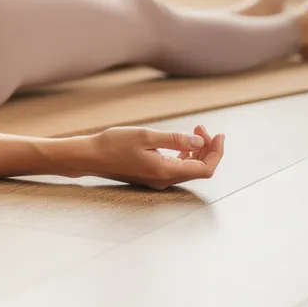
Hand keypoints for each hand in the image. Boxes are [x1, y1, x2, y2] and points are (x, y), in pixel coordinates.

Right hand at [83, 124, 224, 189]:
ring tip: (194, 130)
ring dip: (197, 150)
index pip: (205, 169)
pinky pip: (177, 167)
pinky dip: (185, 154)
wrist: (89, 157)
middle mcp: (165, 180)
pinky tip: (180, 142)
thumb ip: (175, 139)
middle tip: (202, 126)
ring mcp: (158, 179)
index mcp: (166, 172)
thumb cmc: (113, 144)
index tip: (218, 134)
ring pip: (189, 168)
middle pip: (200, 169)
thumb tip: (199, 141)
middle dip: (207, 148)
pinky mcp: (151, 175)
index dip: (216, 152)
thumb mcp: (145, 136)